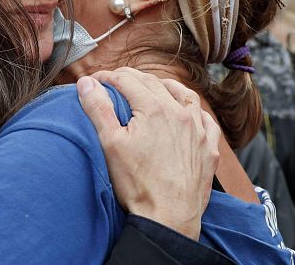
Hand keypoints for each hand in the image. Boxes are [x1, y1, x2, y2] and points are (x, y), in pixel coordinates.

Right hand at [77, 67, 220, 239]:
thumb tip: (87, 83)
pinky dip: (194, 110)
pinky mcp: (208, 148)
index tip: (94, 81)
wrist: (169, 217)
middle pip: (152, 83)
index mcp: (153, 108)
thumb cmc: (138, 184)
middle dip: (130, 78)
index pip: (126, 80)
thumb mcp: (110, 144)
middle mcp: (179, 112)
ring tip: (151, 87)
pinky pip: (206, 118)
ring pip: (183, 94)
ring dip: (164, 86)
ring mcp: (198, 129)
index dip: (106, 77)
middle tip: (114, 83)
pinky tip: (187, 112)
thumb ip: (98, 108)